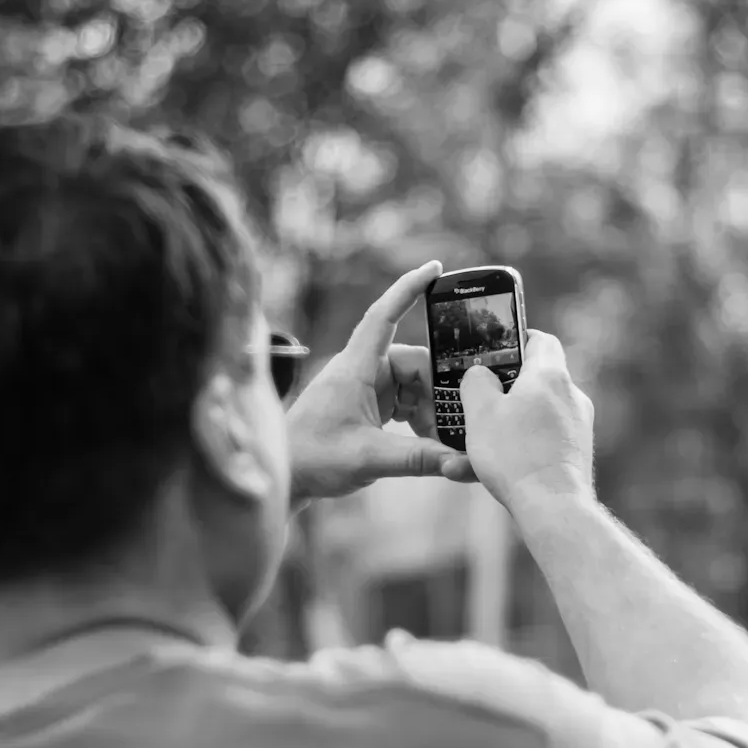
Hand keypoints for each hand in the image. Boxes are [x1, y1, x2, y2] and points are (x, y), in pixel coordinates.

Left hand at [286, 261, 472, 499]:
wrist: (285, 479)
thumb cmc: (312, 459)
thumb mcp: (370, 458)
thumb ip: (419, 458)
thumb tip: (463, 461)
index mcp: (355, 368)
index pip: (384, 315)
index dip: (409, 289)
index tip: (436, 268)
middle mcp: (361, 371)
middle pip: (413, 361)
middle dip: (437, 390)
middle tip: (453, 422)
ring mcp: (364, 388)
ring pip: (412, 384)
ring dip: (429, 408)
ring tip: (436, 439)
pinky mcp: (366, 406)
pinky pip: (404, 400)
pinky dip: (419, 417)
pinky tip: (426, 441)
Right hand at [458, 329, 594, 509]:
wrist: (553, 507)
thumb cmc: (516, 457)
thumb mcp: (480, 412)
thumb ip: (476, 382)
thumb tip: (481, 374)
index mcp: (550, 376)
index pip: (540, 340)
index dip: (517, 340)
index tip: (497, 351)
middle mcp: (572, 396)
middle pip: (539, 379)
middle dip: (510, 388)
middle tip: (483, 401)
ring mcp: (580, 426)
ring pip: (541, 412)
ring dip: (515, 421)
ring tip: (486, 442)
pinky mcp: (578, 452)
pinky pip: (548, 439)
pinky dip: (527, 445)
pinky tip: (505, 464)